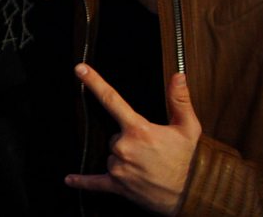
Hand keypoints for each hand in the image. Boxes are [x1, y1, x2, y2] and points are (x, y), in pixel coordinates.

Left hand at [65, 63, 200, 214]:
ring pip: (111, 154)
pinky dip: (83, 181)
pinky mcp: (117, 185)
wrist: (192, 194)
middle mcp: (125, 147)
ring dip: (124, 157)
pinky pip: (94, 182)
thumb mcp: (188, 128)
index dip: (94, 82)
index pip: (112, 99)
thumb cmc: (189, 160)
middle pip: (114, 135)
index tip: (79, 69)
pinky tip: (69, 179)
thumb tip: (178, 75)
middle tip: (149, 150)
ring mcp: (119, 167)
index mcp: (139, 130)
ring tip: (145, 165)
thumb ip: (179, 100)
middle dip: (128, 139)